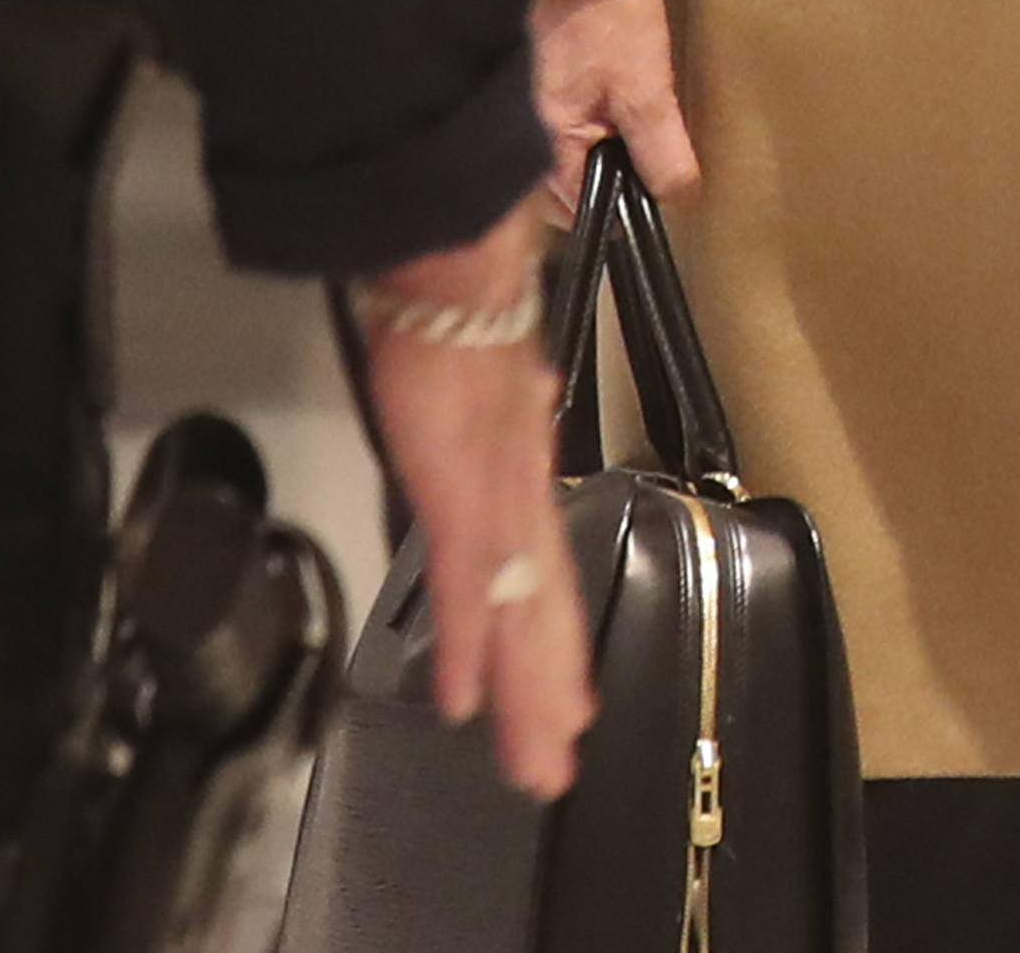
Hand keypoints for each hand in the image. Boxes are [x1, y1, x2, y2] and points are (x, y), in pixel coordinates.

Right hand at [355, 204, 593, 802]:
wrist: (449, 259)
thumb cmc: (453, 301)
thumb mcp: (475, 373)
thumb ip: (490, 410)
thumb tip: (502, 410)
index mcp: (523, 462)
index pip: (547, 569)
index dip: (557, 638)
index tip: (569, 696)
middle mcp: (522, 487)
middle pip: (544, 609)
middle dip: (552, 691)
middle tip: (558, 761)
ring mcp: (494, 495)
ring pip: (520, 614)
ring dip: (528, 692)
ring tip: (538, 757)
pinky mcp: (459, 492)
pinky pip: (466, 588)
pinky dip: (469, 648)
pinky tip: (469, 698)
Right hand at [534, 0, 697, 220]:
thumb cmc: (606, 14)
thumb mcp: (646, 87)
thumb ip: (659, 149)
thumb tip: (675, 195)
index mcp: (545, 143)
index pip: (580, 211)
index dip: (619, 206)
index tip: (646, 189)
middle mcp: (522, 134)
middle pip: (565, 190)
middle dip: (603, 180)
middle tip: (640, 149)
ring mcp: (522, 111)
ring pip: (561, 159)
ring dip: (594, 152)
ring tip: (624, 121)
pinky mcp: (529, 88)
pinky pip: (556, 127)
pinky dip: (583, 124)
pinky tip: (606, 100)